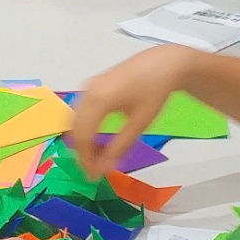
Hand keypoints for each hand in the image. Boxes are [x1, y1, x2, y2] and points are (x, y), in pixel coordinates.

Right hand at [68, 44, 196, 177]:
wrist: (164, 63)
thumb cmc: (155, 92)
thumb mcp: (139, 124)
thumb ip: (119, 147)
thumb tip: (103, 170)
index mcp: (99, 100)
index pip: (82, 137)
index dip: (85, 159)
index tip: (93, 176)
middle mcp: (88, 92)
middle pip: (74, 129)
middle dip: (82, 152)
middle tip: (95, 170)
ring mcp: (88, 86)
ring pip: (75, 121)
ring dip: (83, 141)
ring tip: (98, 156)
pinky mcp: (93, 85)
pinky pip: (81, 111)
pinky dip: (85, 128)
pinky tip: (98, 139)